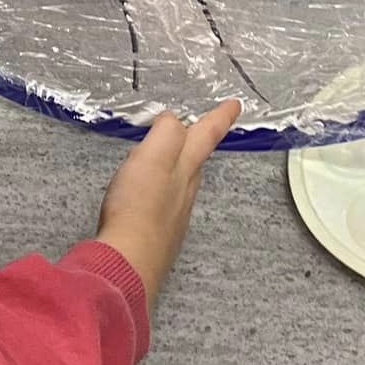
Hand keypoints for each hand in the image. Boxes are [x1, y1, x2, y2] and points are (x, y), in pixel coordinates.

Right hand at [94, 99, 239, 309]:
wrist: (129, 260)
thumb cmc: (139, 205)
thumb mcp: (152, 155)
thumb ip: (166, 132)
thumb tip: (173, 120)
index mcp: (186, 166)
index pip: (207, 134)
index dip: (221, 116)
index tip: (235, 104)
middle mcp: (186, 189)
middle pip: (196, 158)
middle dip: (199, 141)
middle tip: (201, 128)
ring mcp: (175, 213)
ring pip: (183, 181)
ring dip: (181, 164)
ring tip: (171, 156)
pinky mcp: (160, 232)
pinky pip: (165, 202)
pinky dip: (162, 189)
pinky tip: (149, 194)